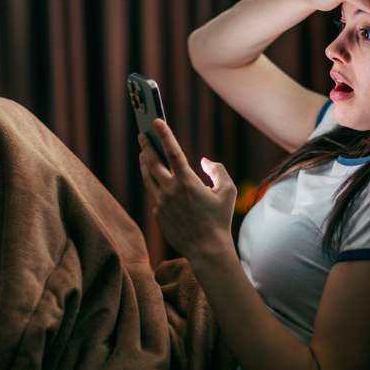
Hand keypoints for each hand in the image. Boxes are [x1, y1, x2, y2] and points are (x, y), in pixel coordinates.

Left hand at [137, 119, 236, 259]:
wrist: (206, 248)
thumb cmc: (220, 218)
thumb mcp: (227, 191)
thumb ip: (217, 171)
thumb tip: (204, 161)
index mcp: (188, 181)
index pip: (172, 152)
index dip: (164, 134)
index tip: (155, 121)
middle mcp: (170, 190)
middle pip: (152, 162)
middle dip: (146, 145)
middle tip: (142, 134)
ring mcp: (161, 202)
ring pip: (148, 176)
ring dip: (145, 162)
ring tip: (144, 152)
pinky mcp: (157, 213)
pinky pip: (153, 192)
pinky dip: (152, 181)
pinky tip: (153, 176)